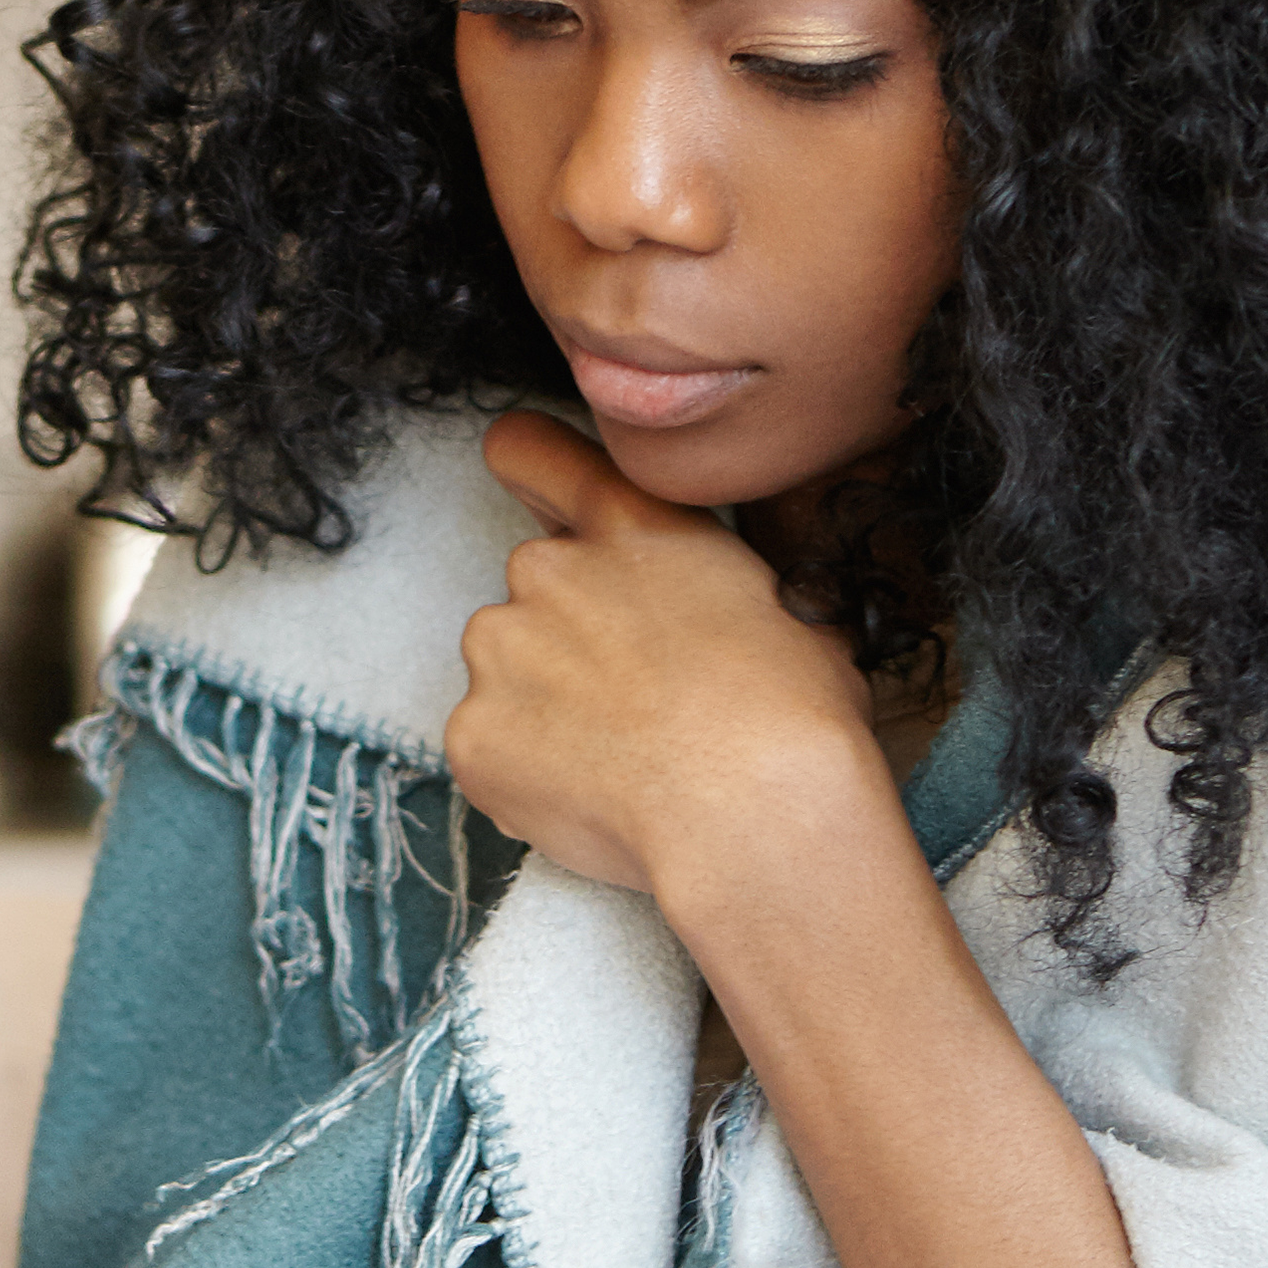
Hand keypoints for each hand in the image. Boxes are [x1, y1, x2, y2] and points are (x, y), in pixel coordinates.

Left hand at [448, 412, 888, 901]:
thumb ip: (715, 589)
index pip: (528, 450)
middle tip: (636, 699)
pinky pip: (488, 748)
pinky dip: (526, 773)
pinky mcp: (472, 737)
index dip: (528, 473)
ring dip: (545, 705)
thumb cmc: (796, 718)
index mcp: (630, 525)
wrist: (756, 818)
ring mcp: (499, 654)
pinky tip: (593, 799)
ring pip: (506, 670)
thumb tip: (737, 619)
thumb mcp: (787, 610)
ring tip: (622, 760)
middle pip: (533, 589)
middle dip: (569, 633)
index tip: (540, 503)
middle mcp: (546, 571)